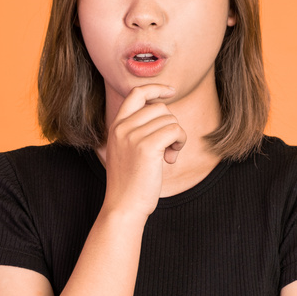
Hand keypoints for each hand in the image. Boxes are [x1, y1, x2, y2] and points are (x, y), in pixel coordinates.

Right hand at [100, 84, 184, 216]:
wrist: (123, 206)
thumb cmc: (130, 183)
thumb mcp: (127, 151)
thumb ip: (137, 132)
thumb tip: (165, 114)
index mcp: (116, 126)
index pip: (136, 94)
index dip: (156, 89)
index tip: (171, 92)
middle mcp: (122, 128)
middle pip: (159, 108)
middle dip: (170, 125)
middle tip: (168, 148)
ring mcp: (133, 136)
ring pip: (170, 119)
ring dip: (177, 137)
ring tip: (168, 156)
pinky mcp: (147, 147)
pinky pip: (175, 130)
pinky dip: (180, 142)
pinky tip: (171, 159)